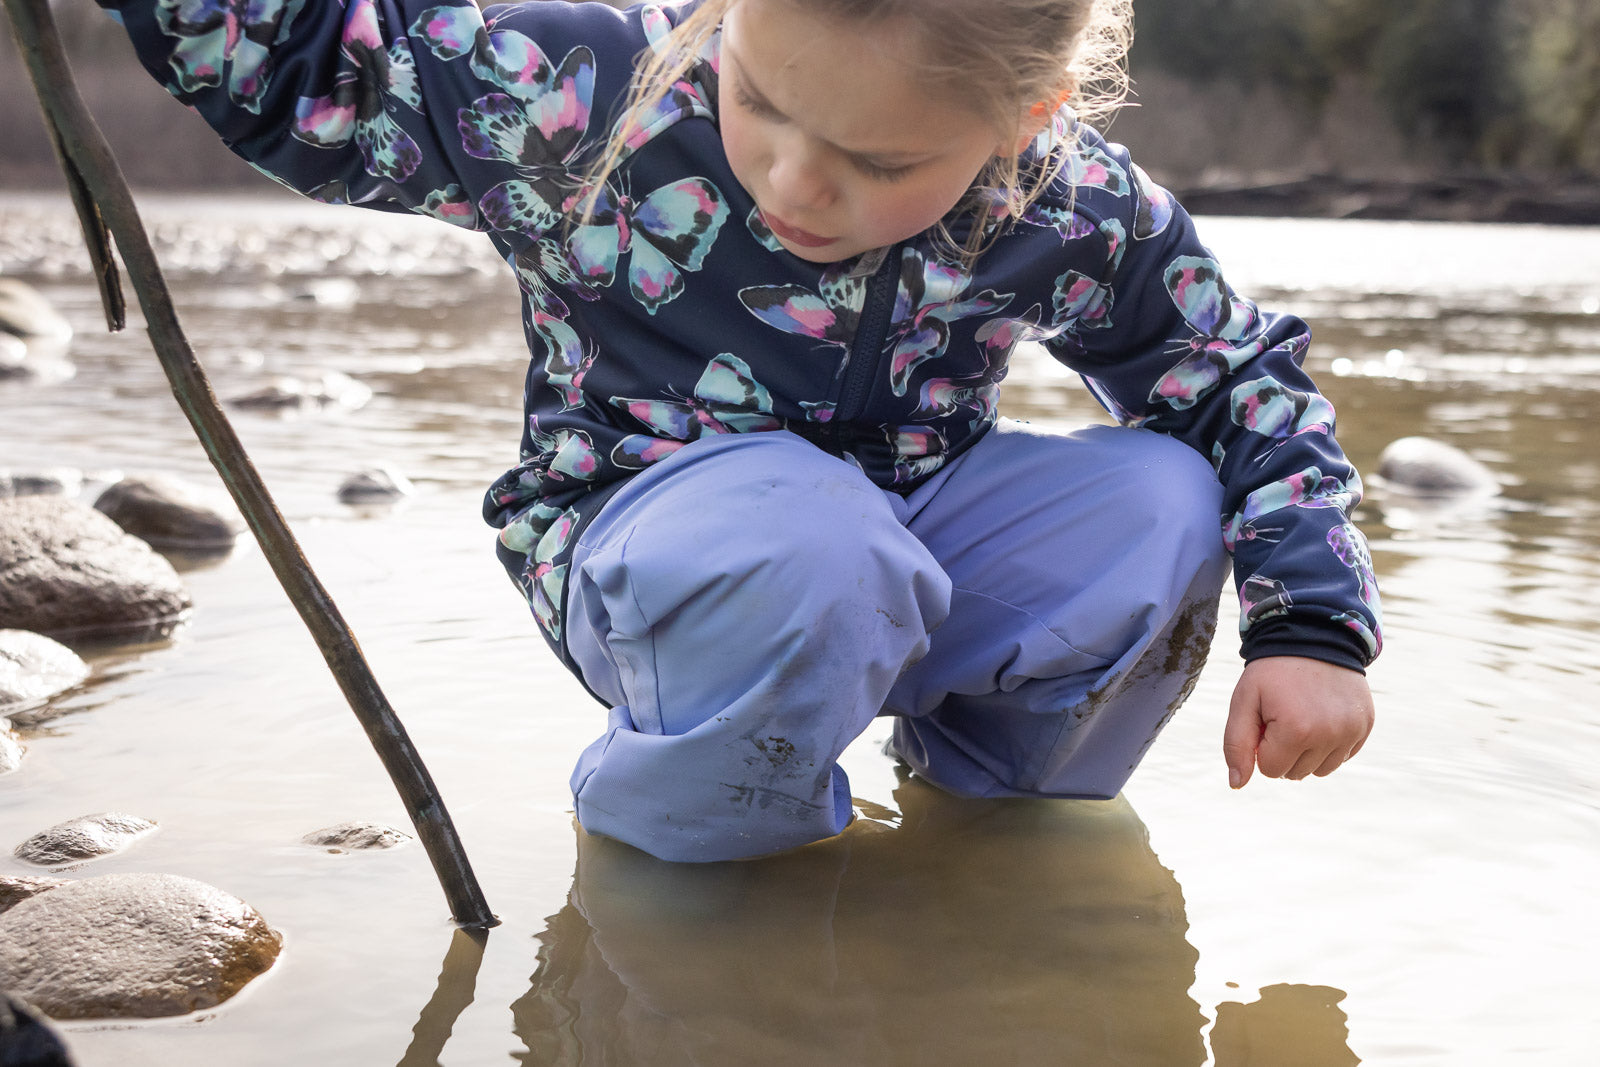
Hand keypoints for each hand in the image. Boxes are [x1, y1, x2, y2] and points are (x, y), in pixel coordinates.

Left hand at [1223, 656, 1374, 788]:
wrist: (1314, 636)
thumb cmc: (1272, 672)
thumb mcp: (1244, 701)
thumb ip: (1236, 745)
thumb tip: (1238, 784)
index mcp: (1297, 731)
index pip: (1270, 770)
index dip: (1262, 745)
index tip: (1266, 717)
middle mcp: (1330, 735)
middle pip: (1296, 773)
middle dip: (1283, 750)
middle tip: (1284, 713)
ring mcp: (1352, 731)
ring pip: (1320, 769)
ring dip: (1307, 751)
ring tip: (1303, 715)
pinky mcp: (1365, 726)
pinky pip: (1342, 756)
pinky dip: (1329, 744)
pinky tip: (1322, 715)